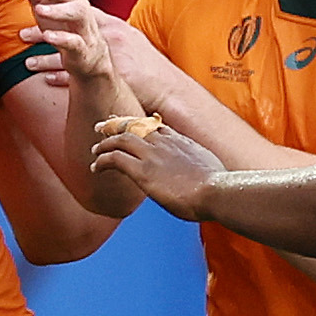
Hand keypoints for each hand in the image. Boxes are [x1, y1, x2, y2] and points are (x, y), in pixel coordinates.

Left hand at [2, 0, 143, 98]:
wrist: (101, 72)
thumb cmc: (75, 39)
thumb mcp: (54, 18)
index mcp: (74, 3)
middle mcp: (83, 13)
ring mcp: (88, 33)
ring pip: (78, 15)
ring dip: (59, 11)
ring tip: (39, 9)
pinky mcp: (88, 54)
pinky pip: (76, 46)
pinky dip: (63, 41)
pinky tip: (49, 37)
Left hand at [88, 113, 220, 218]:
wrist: (217, 191)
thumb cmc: (220, 188)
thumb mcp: (212, 168)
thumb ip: (202, 167)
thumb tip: (207, 176)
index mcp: (181, 141)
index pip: (154, 125)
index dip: (138, 124)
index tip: (129, 124)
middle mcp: (164, 142)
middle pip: (133, 125)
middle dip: (115, 124)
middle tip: (101, 126)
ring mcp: (152, 155)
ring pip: (120, 139)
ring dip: (105, 143)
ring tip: (95, 150)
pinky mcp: (142, 171)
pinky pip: (114, 159)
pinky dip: (102, 161)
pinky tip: (95, 167)